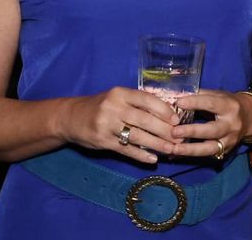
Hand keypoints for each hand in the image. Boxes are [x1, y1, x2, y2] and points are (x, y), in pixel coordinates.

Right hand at [56, 87, 180, 163]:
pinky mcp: (103, 141)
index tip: (177, 120)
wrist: (71, 118)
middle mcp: (113, 108)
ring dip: (157, 144)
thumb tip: (168, 112)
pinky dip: (141, 155)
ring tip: (172, 150)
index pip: (147, 99)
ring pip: (138, 136)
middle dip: (165, 131)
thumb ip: (138, 103)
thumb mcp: (117, 98)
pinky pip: (126, 149)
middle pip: (145, 120)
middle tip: (180, 139)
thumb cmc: (101, 106)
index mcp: (120, 93)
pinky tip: (153, 159)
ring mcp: (107, 125)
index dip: (164, 110)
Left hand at [167, 91, 249, 160]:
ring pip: (209, 148)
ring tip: (173, 149)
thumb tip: (177, 95)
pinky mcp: (224, 152)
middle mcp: (231, 126)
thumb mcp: (218, 95)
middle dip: (192, 131)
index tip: (178, 102)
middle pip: (212, 130)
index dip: (195, 102)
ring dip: (190, 150)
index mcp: (230, 107)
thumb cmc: (227, 104)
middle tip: (174, 131)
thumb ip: (199, 95)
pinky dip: (190, 155)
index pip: (212, 104)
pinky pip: (206, 156)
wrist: (249, 119)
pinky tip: (176, 154)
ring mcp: (229, 141)